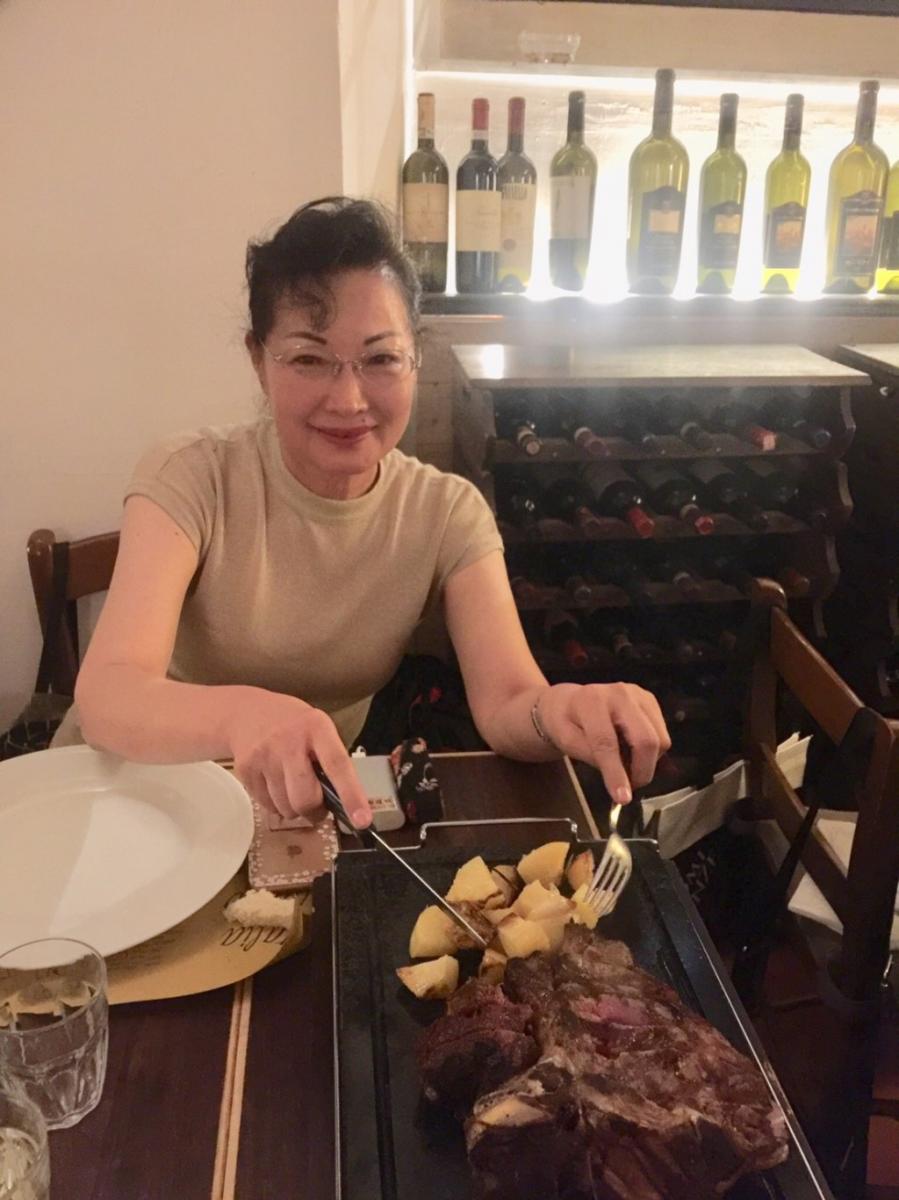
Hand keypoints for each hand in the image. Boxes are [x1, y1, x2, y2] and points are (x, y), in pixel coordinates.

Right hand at [226, 689, 371, 826]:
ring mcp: (264, 756)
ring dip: (294, 809)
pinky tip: (276, 785)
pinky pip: (267, 807)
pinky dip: (276, 805)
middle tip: (318, 806)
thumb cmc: (293, 725)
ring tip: (293, 788)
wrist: (246, 711)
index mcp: (316, 728)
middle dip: (315, 811)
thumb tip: (342, 802)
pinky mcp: (245, 770)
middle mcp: (289, 741)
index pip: (337, 766)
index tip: (362, 820)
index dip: (351, 795)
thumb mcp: (318, 728)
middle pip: (305, 798)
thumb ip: (330, 760)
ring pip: (286, 808)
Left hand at [534, 682, 670, 804]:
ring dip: (647, 761)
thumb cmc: (564, 721)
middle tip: (629, 786)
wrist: (568, 701)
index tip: (623, 798)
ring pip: (661, 739)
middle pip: (646, 739)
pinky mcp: (650, 701)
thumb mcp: (565, 741)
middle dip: (642, 771)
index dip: (616, 772)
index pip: (608, 742)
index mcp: (592, 701)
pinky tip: (631, 749)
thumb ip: (590, 757)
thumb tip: (619, 781)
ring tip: (625, 763)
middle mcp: (620, 693)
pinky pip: (662, 734)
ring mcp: (639, 695)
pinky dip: (650, 751)